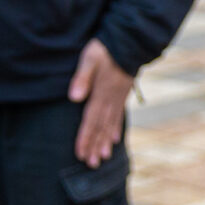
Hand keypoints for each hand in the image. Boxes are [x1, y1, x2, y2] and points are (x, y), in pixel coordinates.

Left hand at [68, 38, 132, 167]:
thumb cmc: (106, 47)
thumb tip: (74, 97)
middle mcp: (112, 98)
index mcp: (102, 92)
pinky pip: (119, 115)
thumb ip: (83, 76)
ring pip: (111, 124)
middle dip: (95, 145)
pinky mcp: (123, 93)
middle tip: (91, 164)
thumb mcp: (91, 57)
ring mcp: (119, 97)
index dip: (85, 138)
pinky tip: (114, 139)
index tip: (80, 154)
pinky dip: (116, 129)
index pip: (91, 120)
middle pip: (101, 126)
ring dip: (105, 142)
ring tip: (102, 158)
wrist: (131, 39)